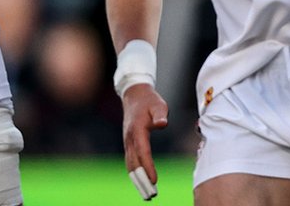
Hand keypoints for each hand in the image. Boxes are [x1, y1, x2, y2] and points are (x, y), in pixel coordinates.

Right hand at [121, 84, 168, 199]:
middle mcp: (130, 139)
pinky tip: (141, 182)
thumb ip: (160, 114)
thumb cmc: (150, 100)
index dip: (148, 168)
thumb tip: (162, 124)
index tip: (154, 182)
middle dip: (142, 181)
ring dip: (137, 181)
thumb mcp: (158, 104)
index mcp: (137, 130)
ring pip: (130, 165)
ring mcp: (127, 142)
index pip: (143, 153)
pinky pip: (130, 162)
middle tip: (151, 195)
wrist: (134, 94)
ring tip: (147, 195)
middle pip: (134, 164)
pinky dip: (134, 174)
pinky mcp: (128, 143)